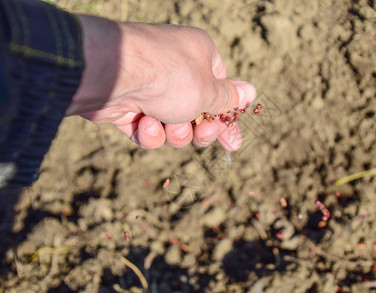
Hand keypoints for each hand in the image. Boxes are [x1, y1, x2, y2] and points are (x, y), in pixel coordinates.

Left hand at [67, 15, 255, 150]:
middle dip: (199, 130)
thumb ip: (228, 99)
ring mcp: (150, 89)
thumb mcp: (208, 91)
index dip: (226, 119)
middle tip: (202, 134)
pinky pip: (148, 130)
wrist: (114, 74)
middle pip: (197, 114)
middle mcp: (174, 71)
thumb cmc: (169, 76)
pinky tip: (146, 124)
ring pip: (172, 126)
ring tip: (169, 125)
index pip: (220, 92)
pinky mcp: (128, 107)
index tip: (232, 142)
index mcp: (199, 57)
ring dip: (174, 132)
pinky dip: (149, 132)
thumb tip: (251, 92)